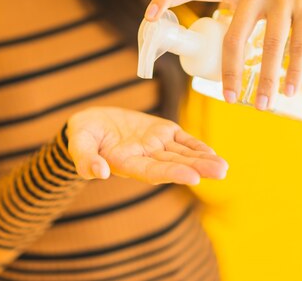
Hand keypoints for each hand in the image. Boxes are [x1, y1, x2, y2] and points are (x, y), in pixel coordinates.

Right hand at [67, 107, 227, 184]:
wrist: (91, 123)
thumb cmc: (81, 135)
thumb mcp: (78, 144)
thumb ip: (85, 159)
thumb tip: (99, 172)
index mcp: (126, 163)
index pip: (152, 171)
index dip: (172, 174)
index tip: (192, 177)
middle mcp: (145, 158)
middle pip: (174, 165)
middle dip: (197, 168)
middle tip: (220, 172)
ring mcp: (155, 146)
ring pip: (182, 154)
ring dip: (203, 160)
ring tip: (223, 168)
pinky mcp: (161, 132)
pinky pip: (182, 140)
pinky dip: (197, 147)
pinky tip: (213, 154)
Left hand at [144, 0, 301, 109]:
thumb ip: (226, 9)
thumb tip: (203, 42)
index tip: (148, 17)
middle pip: (234, 37)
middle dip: (231, 73)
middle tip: (230, 100)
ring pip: (271, 44)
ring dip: (266, 80)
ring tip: (263, 105)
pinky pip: (299, 43)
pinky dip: (294, 71)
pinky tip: (288, 91)